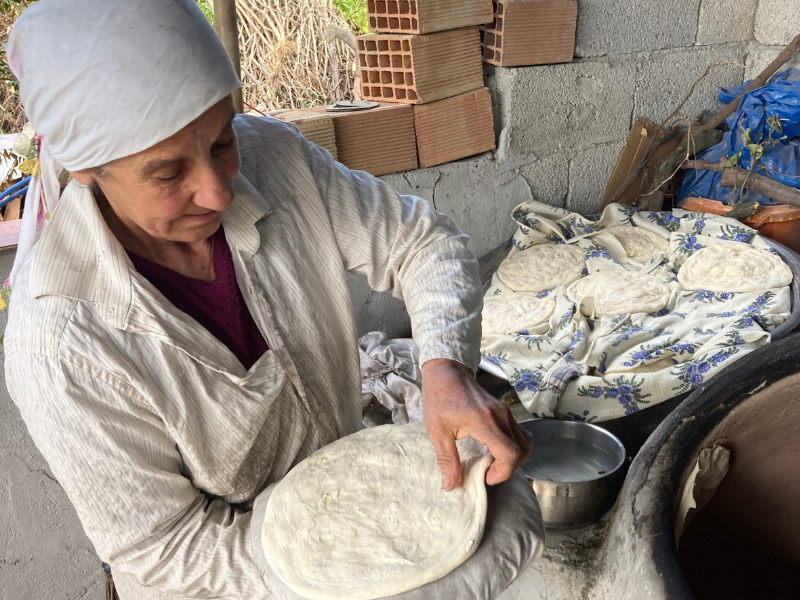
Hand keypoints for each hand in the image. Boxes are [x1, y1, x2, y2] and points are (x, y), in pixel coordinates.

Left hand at [421, 358, 532, 490]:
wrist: (446, 372)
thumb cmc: (439, 399)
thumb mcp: (437, 431)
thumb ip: (447, 460)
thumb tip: (450, 486)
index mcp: (484, 421)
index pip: (510, 453)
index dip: (502, 472)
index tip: (485, 476)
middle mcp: (500, 416)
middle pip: (522, 450)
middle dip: (508, 468)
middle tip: (488, 472)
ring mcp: (505, 412)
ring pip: (525, 442)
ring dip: (514, 458)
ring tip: (493, 463)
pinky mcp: (505, 410)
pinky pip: (519, 433)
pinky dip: (514, 447)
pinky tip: (494, 450)